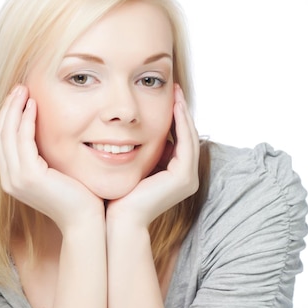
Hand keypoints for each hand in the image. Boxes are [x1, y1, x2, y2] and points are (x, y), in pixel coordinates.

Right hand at [0, 85, 103, 230]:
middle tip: (19, 87)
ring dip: (14, 109)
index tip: (18, 97)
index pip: (3, 141)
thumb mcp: (56, 172)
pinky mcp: (29, 177)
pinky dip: (25, 120)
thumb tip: (46, 135)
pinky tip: (34, 105)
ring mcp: (16, 179)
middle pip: (0, 134)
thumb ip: (45, 156)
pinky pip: (22, 140)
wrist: (85, 219)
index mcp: (13, 178)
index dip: (8, 116)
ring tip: (24, 90)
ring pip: (7, 134)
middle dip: (8, 108)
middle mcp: (9, 179)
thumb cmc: (78, 197)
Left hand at [106, 85, 199, 226]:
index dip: (174, 117)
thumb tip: (128, 132)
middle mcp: (186, 178)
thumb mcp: (130, 167)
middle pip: (187, 136)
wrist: (118, 220)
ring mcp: (188, 179)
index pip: (179, 140)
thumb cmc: (118, 197)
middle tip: (174, 87)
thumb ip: (138, 152)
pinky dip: (181, 123)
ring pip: (189, 137)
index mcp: (175, 177)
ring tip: (175, 92)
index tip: (166, 96)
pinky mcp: (184, 177)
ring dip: (183, 113)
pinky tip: (173, 106)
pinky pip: (186, 142)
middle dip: (181, 111)